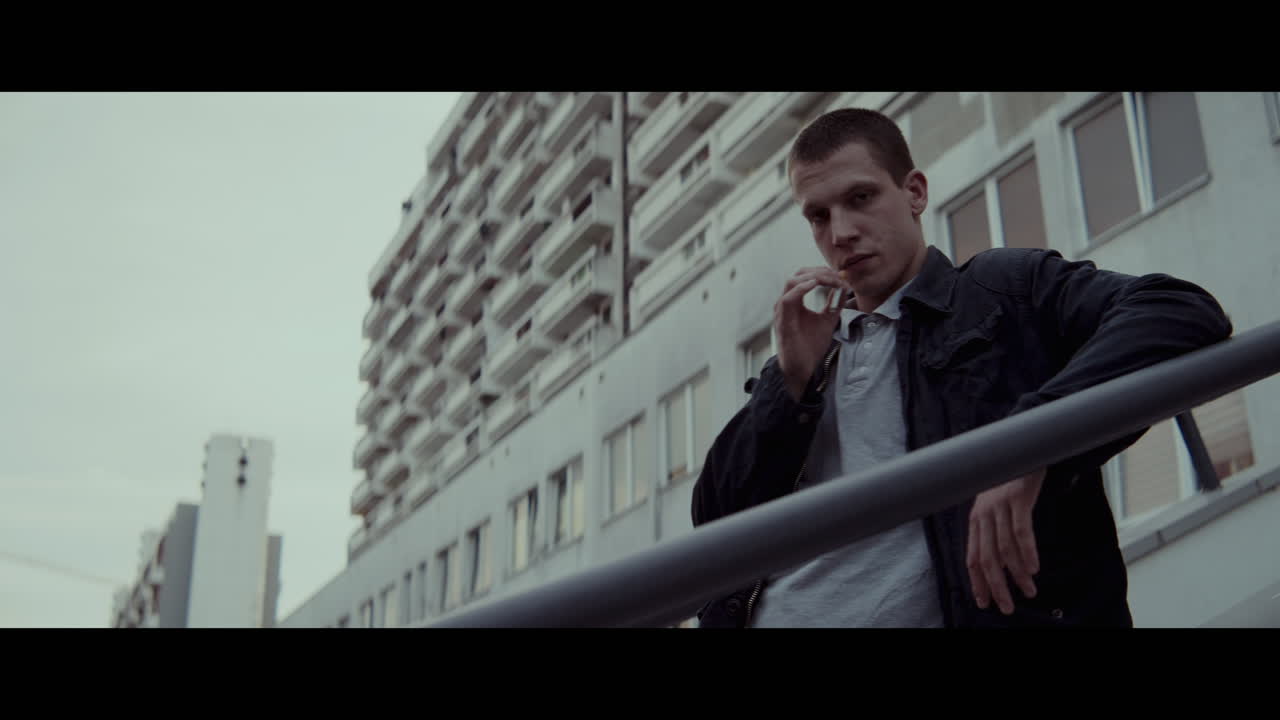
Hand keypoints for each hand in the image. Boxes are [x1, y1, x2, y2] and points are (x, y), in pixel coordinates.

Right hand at [773, 267, 849, 400]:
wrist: (802, 368)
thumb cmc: (810, 346)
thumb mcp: (828, 320)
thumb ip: (834, 303)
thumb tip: (844, 287)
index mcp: (795, 301)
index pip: (806, 276)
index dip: (824, 273)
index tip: (842, 278)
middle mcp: (785, 303)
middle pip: (799, 274)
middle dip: (820, 272)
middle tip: (839, 277)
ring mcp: (782, 311)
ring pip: (792, 282)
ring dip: (814, 277)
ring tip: (831, 280)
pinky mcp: (782, 321)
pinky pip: (788, 299)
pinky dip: (801, 289)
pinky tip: (815, 285)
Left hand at [966, 469, 1045, 614]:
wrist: (1020, 448)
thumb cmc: (1008, 480)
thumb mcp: (994, 505)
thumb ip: (993, 530)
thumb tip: (998, 562)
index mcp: (976, 519)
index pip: (972, 557)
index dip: (977, 582)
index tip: (984, 602)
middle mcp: (984, 514)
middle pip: (987, 558)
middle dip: (996, 586)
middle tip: (1006, 607)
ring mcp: (1000, 505)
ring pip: (1005, 549)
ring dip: (1017, 574)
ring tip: (1029, 591)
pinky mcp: (1017, 498)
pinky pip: (1022, 531)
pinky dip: (1028, 552)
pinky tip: (1034, 568)